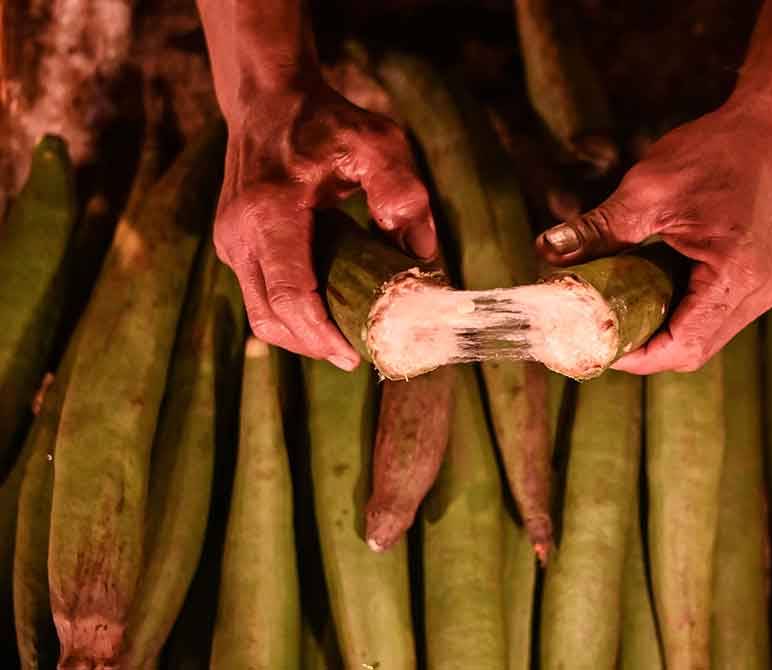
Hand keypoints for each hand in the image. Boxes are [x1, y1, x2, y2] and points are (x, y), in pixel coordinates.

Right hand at [214, 82, 435, 368]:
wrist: (268, 100)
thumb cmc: (326, 122)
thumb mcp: (378, 142)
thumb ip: (403, 191)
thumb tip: (421, 254)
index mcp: (269, 211)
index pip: (289, 295)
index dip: (322, 334)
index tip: (356, 355)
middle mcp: (239, 234)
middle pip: (271, 318)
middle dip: (316, 344)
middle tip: (359, 354)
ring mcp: (231, 244)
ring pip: (261, 315)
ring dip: (303, 335)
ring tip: (347, 339)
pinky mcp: (234, 247)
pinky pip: (261, 297)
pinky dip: (293, 315)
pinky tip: (329, 313)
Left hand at [536, 100, 771, 372]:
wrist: (767, 130)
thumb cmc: (713, 152)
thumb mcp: (647, 190)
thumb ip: (597, 228)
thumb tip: (545, 250)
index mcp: (734, 274)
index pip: (682, 345)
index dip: (636, 356)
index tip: (596, 344)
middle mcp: (756, 292)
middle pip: (693, 351)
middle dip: (644, 349)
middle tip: (600, 332)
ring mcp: (762, 290)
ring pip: (703, 339)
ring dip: (661, 333)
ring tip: (619, 315)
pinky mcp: (757, 281)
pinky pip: (713, 318)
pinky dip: (679, 315)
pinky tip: (649, 296)